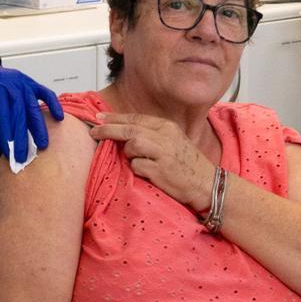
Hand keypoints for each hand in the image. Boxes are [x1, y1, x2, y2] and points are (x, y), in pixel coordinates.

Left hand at [0, 62, 64, 163]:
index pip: (4, 115)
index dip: (7, 135)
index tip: (8, 153)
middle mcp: (12, 83)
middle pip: (20, 113)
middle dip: (23, 138)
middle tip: (23, 157)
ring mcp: (24, 83)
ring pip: (34, 107)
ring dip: (39, 127)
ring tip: (42, 145)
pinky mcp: (31, 83)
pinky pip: (46, 93)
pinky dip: (54, 105)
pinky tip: (59, 118)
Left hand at [89, 112, 215, 210]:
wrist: (207, 184)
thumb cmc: (188, 165)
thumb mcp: (172, 142)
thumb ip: (151, 135)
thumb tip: (124, 133)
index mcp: (167, 127)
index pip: (135, 118)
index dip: (115, 118)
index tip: (99, 117)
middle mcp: (164, 136)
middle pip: (129, 129)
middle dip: (108, 130)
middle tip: (93, 131)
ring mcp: (162, 152)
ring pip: (132, 145)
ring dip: (130, 154)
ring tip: (143, 162)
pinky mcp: (160, 170)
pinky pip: (137, 166)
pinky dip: (138, 170)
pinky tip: (150, 174)